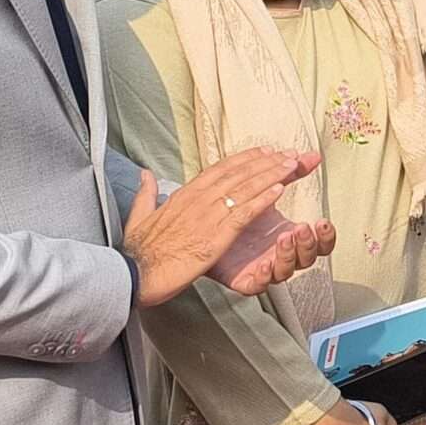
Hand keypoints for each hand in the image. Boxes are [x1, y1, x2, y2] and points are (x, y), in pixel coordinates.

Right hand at [122, 149, 332, 305]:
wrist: (132, 273)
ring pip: (245, 189)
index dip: (245, 159)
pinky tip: (280, 190)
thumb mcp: (138, 217)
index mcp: (183, 195)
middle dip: (266, 162)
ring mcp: (207, 217)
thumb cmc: (137, 250)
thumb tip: (145, 174)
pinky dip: (262, 200)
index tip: (265, 151)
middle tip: (290, 153)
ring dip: (271, 175)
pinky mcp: (214, 237)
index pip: (220, 170)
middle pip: (238, 174)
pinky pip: (243, 214)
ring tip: (293, 165)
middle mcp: (197, 200)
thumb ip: (146, 194)